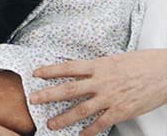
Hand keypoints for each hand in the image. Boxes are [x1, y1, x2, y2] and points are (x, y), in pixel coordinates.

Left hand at [31, 49, 166, 135]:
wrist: (165, 72)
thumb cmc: (143, 63)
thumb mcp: (115, 60)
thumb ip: (98, 67)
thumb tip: (84, 71)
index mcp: (99, 65)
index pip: (68, 67)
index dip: (50, 70)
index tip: (36, 73)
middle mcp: (101, 81)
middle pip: (68, 89)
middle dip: (48, 95)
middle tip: (34, 99)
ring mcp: (110, 97)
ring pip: (80, 110)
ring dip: (63, 118)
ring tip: (51, 123)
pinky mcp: (121, 110)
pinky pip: (101, 123)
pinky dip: (89, 131)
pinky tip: (80, 135)